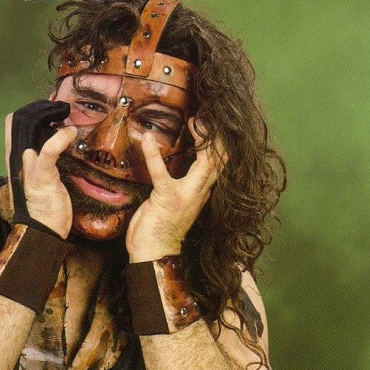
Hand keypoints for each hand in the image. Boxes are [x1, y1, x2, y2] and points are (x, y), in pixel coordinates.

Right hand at [5, 101, 77, 238]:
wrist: (42, 231)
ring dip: (48, 118)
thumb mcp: (41, 178)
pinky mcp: (42, 176)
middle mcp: (18, 160)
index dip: (28, 112)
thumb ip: (42, 161)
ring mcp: (28, 167)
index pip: (12, 125)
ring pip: (30, 130)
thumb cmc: (44, 206)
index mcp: (17, 159)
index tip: (47, 107)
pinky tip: (71, 133)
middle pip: (18, 122)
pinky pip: (49, 151)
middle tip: (59, 106)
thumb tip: (49, 143)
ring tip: (65, 113)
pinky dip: (61, 138)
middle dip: (38, 110)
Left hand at [125, 118, 227, 262]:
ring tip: (193, 120)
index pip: (221, 162)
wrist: (155, 253)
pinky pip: (162, 172)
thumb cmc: (163, 226)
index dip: (219, 141)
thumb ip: (186, 183)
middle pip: (222, 159)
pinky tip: (147, 139)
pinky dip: (153, 154)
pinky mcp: (167, 198)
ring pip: (207, 164)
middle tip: (205, 115)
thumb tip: (183, 164)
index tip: (207, 122)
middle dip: (218, 135)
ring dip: (202, 140)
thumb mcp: (179, 200)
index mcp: (203, 190)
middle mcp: (201, 191)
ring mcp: (186, 195)